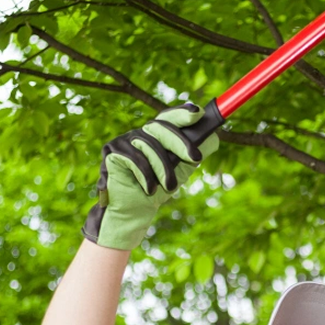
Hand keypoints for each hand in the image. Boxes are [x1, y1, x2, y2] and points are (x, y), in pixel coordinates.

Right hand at [82, 103, 220, 250]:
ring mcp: (124, 140)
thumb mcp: (180, 170)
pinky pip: (134, 158)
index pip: (170, 118)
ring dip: (163, 169)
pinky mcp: (111, 150)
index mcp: (157, 135)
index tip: (198, 112)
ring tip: (169, 188)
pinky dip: (145, 175)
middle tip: (196, 158)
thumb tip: (213, 138)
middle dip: (180, 143)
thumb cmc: (157, 189)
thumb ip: (192, 154)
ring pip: (149, 145)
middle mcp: (140, 133)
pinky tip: (149, 189)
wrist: (134, 211)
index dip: (182, 113)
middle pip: (161, 127)